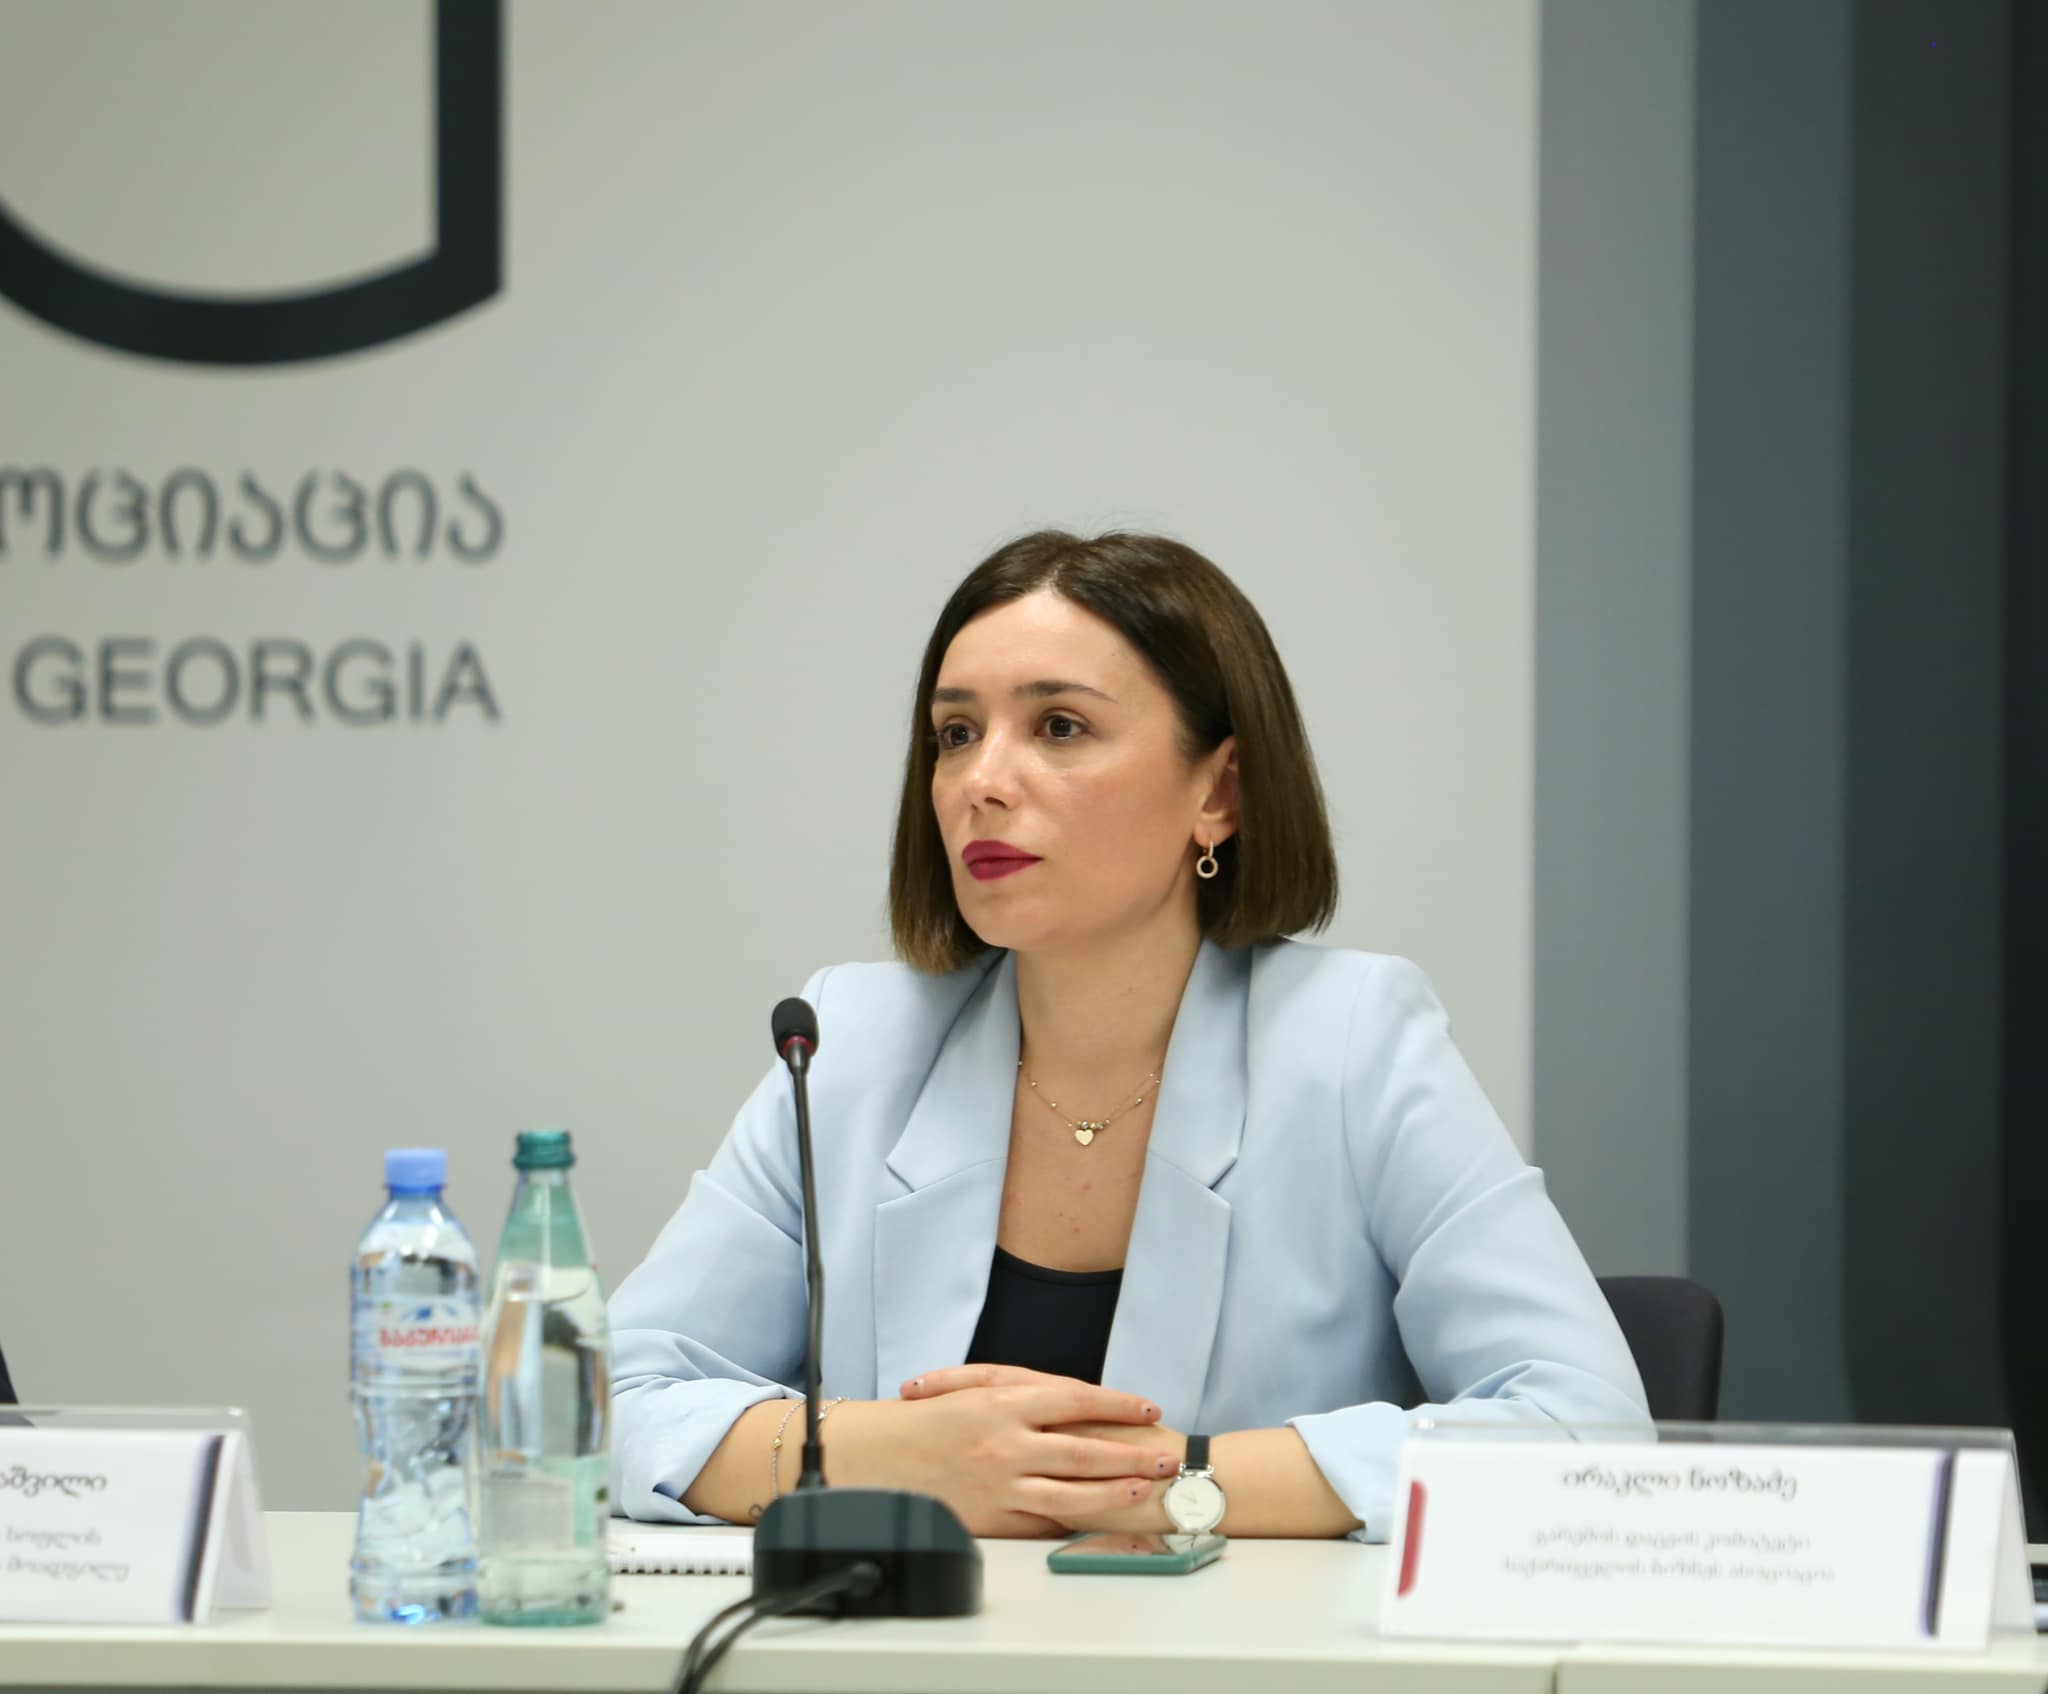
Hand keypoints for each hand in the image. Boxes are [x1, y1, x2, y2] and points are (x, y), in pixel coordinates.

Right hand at [876, 1366, 1180, 1536]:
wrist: (878, 1457)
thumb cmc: (927, 1418)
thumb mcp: (973, 1386)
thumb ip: (1025, 1388)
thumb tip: (1077, 1399)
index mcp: (1002, 1404)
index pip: (1076, 1400)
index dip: (1117, 1404)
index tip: (1147, 1407)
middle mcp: (1005, 1445)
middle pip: (1084, 1451)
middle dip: (1132, 1454)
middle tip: (1166, 1456)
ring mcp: (1000, 1486)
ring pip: (1071, 1494)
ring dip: (1115, 1491)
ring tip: (1146, 1487)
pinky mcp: (992, 1521)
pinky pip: (1043, 1523)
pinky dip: (1076, 1520)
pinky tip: (1102, 1518)